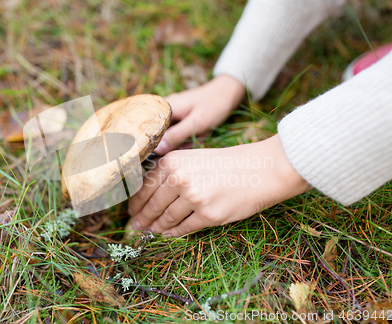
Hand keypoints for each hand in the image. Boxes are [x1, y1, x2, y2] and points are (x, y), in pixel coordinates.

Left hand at [129, 135, 309, 236]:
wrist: (260, 169)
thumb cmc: (226, 163)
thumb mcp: (192, 159)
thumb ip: (169, 174)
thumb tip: (146, 197)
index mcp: (172, 162)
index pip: (144, 187)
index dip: (135, 203)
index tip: (131, 211)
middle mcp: (179, 178)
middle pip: (152, 205)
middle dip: (141, 219)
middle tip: (135, 227)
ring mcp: (193, 198)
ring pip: (166, 219)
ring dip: (156, 228)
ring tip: (149, 232)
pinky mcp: (208, 215)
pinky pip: (184, 228)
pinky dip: (174, 233)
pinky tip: (168, 234)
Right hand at [154, 75, 245, 154]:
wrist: (228, 92)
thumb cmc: (214, 104)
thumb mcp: (197, 122)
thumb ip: (176, 136)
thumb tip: (157, 150)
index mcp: (164, 107)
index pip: (148, 128)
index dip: (154, 142)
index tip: (168, 149)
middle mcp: (164, 110)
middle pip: (160, 136)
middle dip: (178, 143)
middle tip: (196, 137)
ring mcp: (172, 115)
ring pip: (172, 137)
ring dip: (186, 140)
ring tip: (202, 133)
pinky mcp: (180, 120)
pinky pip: (180, 135)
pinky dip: (190, 137)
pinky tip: (201, 133)